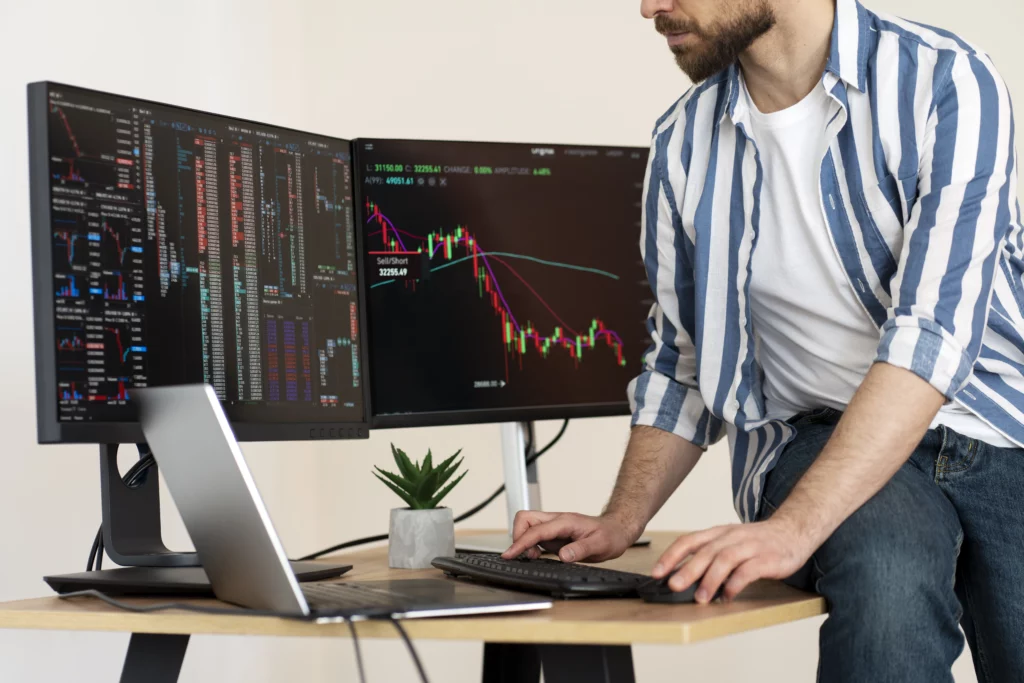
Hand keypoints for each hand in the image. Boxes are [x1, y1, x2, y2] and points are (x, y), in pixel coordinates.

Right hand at [502, 510, 637, 562]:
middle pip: (524, 518)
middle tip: (524, 555)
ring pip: (527, 525)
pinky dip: (529, 545)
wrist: (616, 530)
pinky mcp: (553, 534)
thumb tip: (562, 556)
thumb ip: (580, 550)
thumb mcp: (599, 545)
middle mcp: (556, 521)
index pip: (536, 530)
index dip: (521, 542)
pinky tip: (537, 555)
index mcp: (565, 521)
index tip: (510, 554)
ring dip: (523, 541)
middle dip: (518, 536)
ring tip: (533, 557)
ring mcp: (554, 527)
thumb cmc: (609, 535)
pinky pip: (534, 535)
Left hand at [651, 519, 813, 603]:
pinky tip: (727, 596)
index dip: (671, 556)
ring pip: (725, 559)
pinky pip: (749, 570)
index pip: (689, 540)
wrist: (793, 530)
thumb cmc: (757, 541)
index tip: (656, 572)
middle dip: (687, 569)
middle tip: (673, 585)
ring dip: (710, 579)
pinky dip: (736, 583)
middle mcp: (731, 537)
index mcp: (718, 533)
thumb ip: (710, 556)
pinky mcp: (767, 558)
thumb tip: (682, 577)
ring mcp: (750, 546)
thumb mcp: (729, 542)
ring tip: (700, 597)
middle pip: (706, 551)